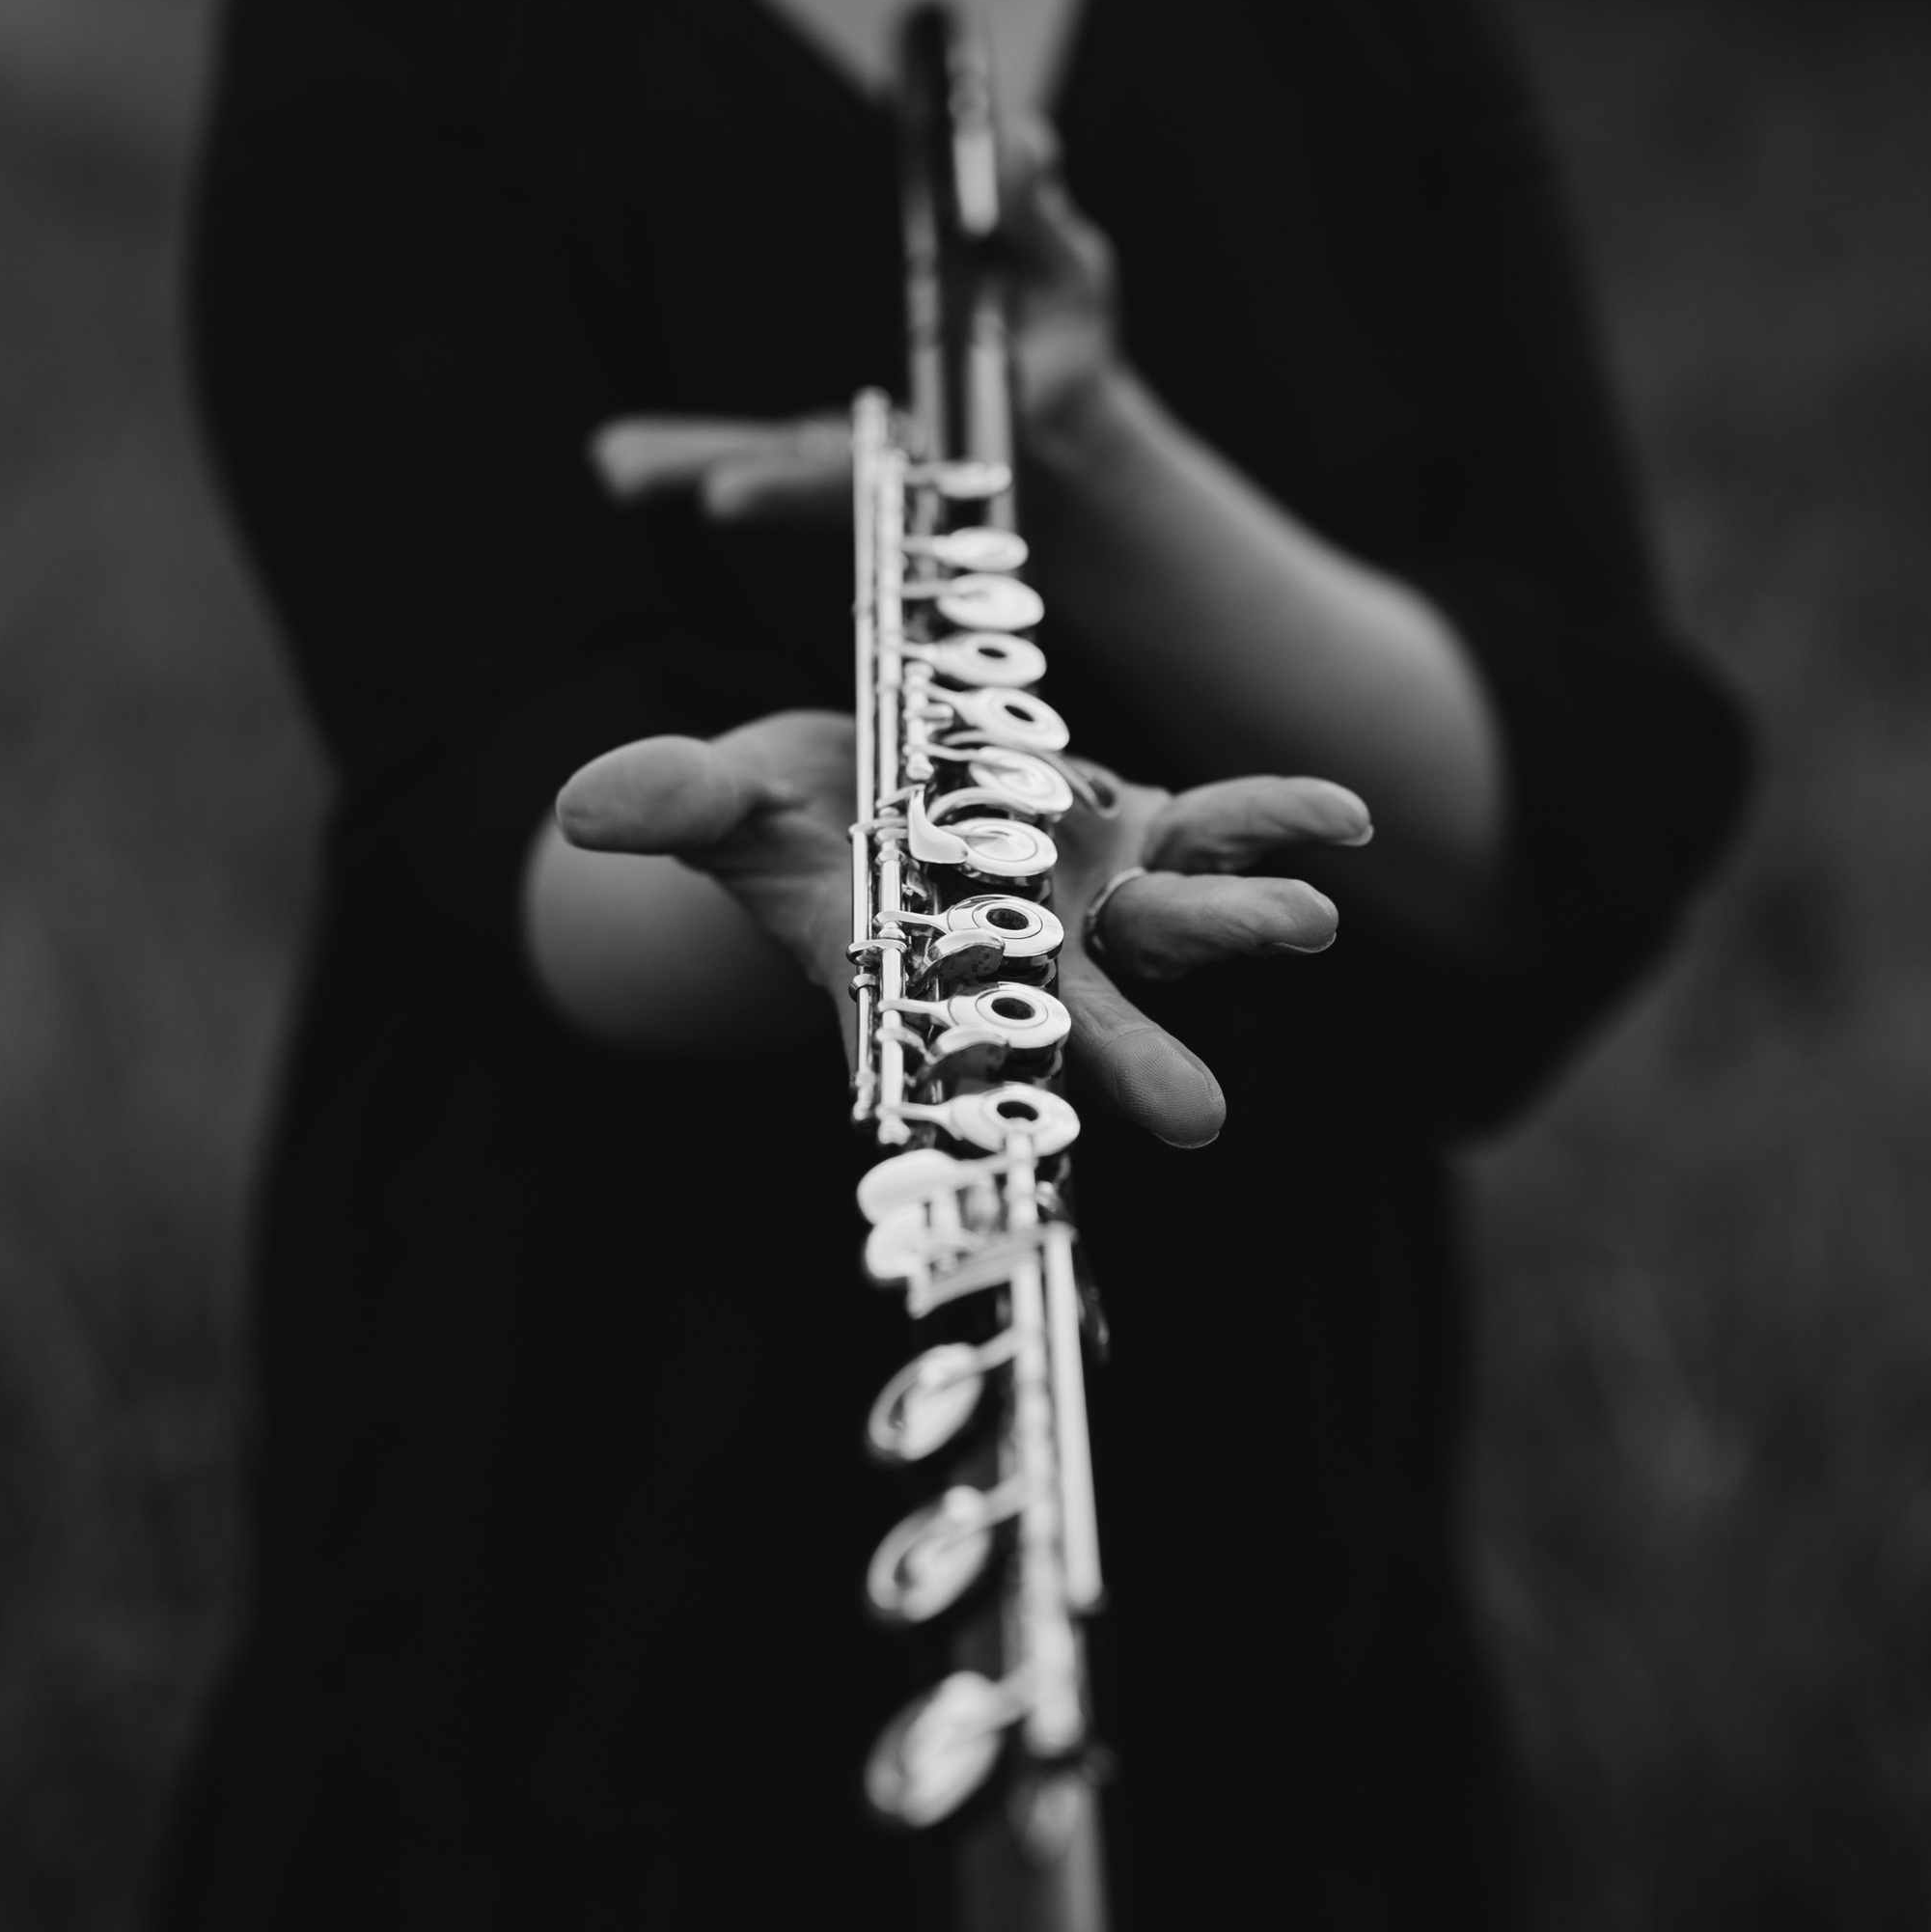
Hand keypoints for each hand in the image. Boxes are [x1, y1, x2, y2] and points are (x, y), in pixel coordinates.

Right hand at [555, 719, 1369, 1149]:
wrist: (872, 778)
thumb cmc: (787, 815)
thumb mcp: (732, 801)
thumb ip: (677, 802)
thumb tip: (583, 808)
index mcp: (912, 971)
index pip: (942, 1043)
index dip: (978, 1097)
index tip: (1016, 1153)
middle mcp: (1014, 958)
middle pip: (1078, 1020)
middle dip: (1135, 1064)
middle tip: (1197, 1116)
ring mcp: (1086, 903)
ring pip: (1168, 927)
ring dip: (1236, 928)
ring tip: (1308, 924)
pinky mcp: (1135, 835)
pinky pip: (1214, 831)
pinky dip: (1275, 820)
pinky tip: (1347, 815)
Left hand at [585, 128, 1119, 527]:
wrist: (1059, 457)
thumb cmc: (1065, 351)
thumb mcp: (1072, 277)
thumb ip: (1039, 217)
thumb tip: (1017, 140)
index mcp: (981, 437)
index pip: (906, 460)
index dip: (813, 483)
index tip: (727, 495)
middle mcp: (915, 474)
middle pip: (830, 490)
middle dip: (764, 492)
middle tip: (700, 491)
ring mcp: (864, 478)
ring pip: (778, 480)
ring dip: (699, 470)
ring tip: (615, 464)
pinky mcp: (829, 471)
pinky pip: (759, 461)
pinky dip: (692, 460)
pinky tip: (617, 460)